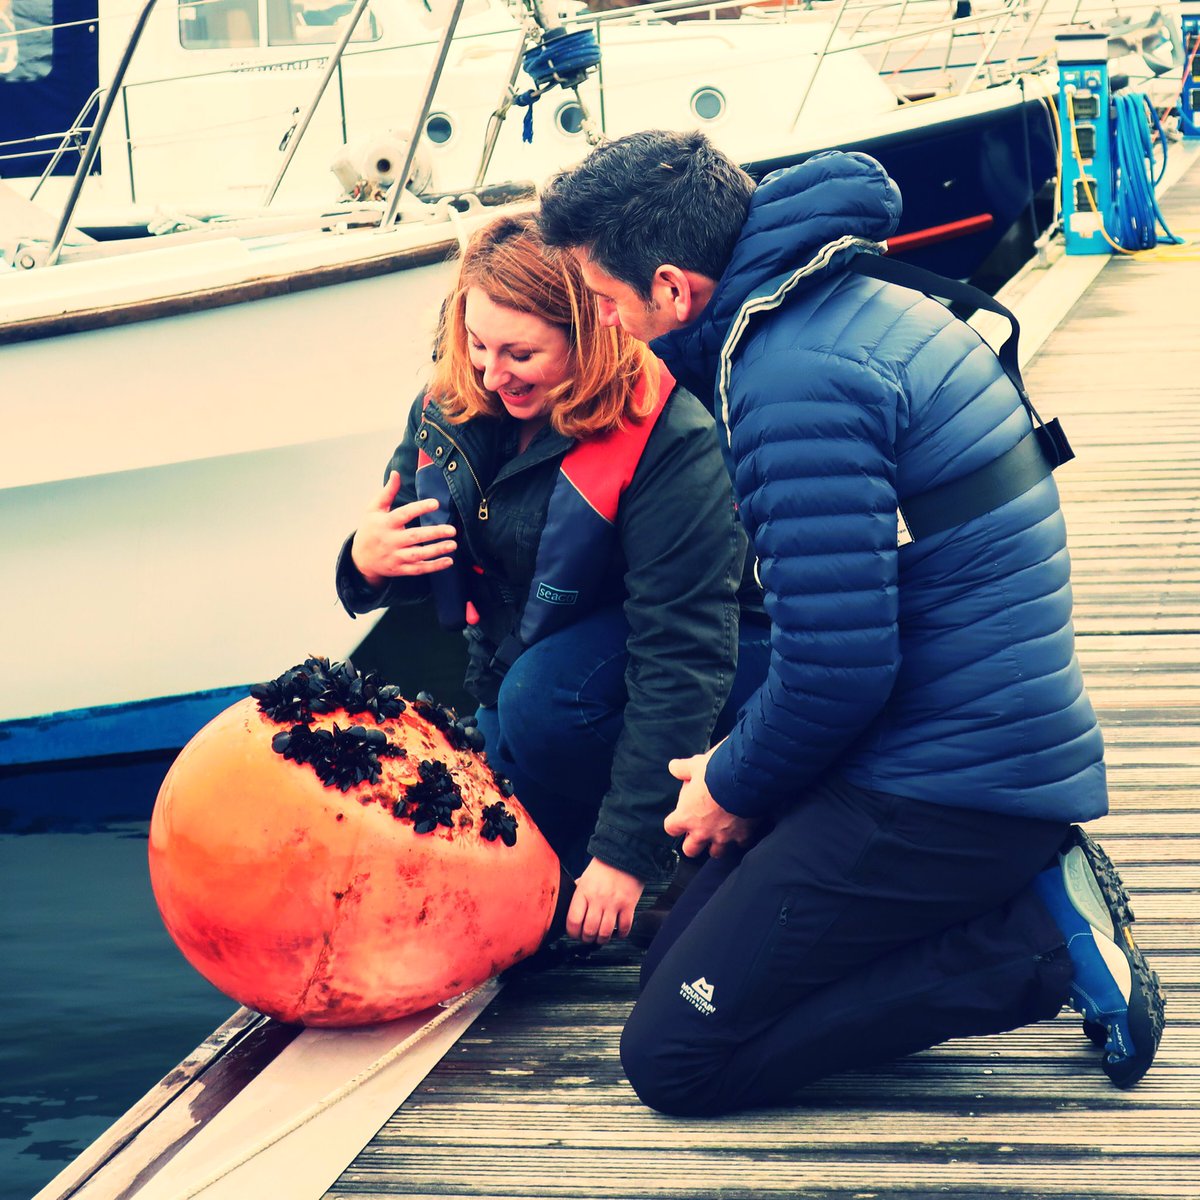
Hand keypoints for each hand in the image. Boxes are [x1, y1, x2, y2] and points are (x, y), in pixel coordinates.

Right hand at [350, 471, 457, 588]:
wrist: (360, 558)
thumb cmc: (370, 528)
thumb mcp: (374, 509)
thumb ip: (387, 492)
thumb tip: (396, 473)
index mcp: (385, 523)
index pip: (404, 514)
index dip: (420, 508)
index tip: (436, 503)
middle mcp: (390, 540)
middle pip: (415, 537)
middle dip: (434, 533)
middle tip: (452, 529)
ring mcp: (395, 556)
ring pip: (418, 555)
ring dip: (437, 551)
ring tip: (453, 544)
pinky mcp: (400, 569)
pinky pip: (419, 569)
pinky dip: (434, 566)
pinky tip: (449, 561)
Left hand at [566, 859, 644, 944]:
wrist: (625, 854)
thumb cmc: (604, 865)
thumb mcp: (585, 877)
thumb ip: (579, 893)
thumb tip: (573, 908)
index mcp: (583, 892)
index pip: (573, 921)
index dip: (573, 933)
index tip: (575, 934)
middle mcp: (598, 899)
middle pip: (589, 931)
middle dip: (587, 939)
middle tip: (589, 937)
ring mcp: (614, 903)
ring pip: (605, 933)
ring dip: (602, 939)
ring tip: (602, 937)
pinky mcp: (629, 905)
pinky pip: (624, 928)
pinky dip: (620, 934)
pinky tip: (618, 931)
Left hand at [665, 747, 755, 858]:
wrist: (746, 778)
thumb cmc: (716, 772)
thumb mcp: (695, 765)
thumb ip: (682, 769)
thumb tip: (674, 766)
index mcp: (686, 816)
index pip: (671, 828)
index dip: (675, 823)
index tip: (680, 816)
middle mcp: (703, 831)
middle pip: (690, 850)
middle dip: (692, 842)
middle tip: (698, 830)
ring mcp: (724, 837)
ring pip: (716, 853)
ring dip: (716, 844)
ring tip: (719, 833)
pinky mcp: (743, 835)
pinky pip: (741, 843)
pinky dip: (740, 837)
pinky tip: (742, 828)